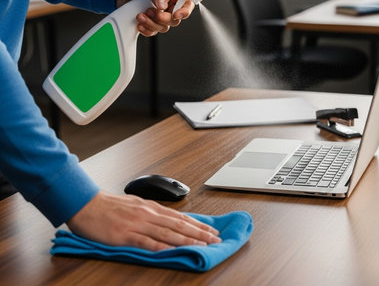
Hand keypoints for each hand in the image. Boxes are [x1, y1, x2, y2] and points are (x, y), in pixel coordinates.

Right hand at [67, 191, 221, 250]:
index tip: (211, 230)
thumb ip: (151, 212)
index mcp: (151, 207)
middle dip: (199, 233)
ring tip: (203, 245)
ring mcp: (138, 224)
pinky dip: (162, 246)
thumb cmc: (109, 205)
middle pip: (178, 224)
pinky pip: (147, 242)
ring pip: (168, 232)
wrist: (87, 204)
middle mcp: (148, 214)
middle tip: (215, 239)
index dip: (197, 224)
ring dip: (187, 239)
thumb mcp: (135, 204)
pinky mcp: (126, 235)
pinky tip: (174, 250)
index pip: (180, 217)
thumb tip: (167, 220)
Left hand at [115, 0, 194, 36]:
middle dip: (163, 18)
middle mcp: (168, 6)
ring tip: (140, 15)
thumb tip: (163, 5)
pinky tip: (139, 23)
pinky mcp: (150, 23)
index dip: (185, 11)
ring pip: (163, 27)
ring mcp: (159, 16)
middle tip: (151, 11)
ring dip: (152, 24)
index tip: (176, 14)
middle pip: (175, 19)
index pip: (187, 4)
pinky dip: (146, 30)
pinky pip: (153, 32)